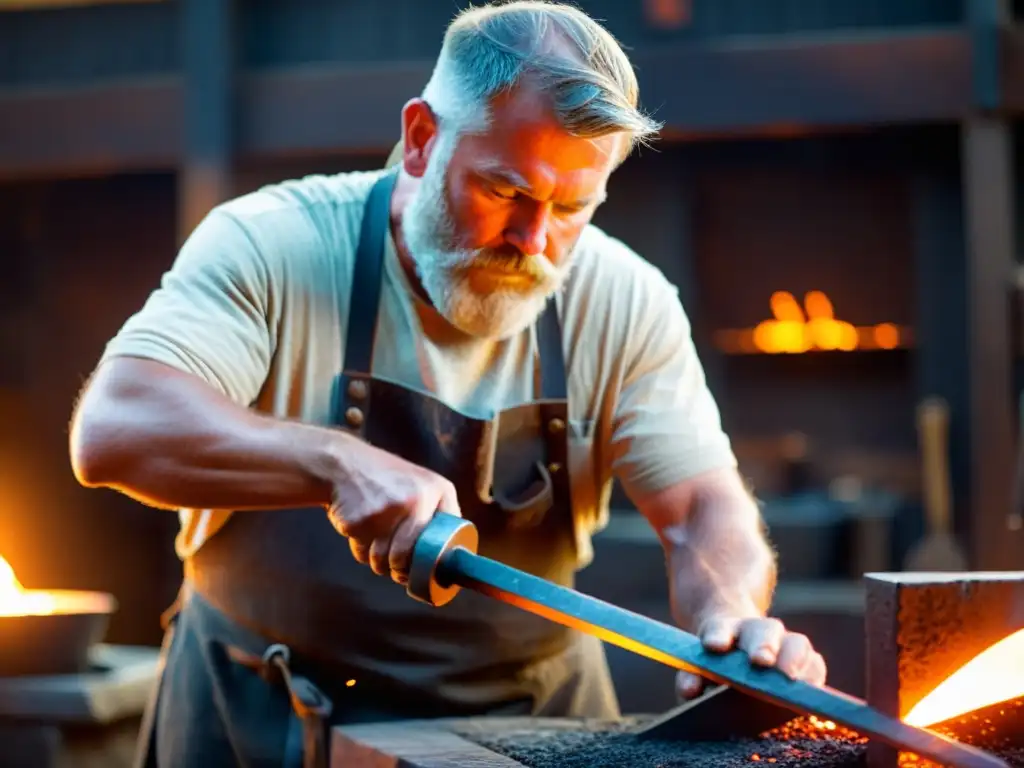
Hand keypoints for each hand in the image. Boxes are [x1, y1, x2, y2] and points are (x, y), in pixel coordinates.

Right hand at [324, 438, 460, 584]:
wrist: (343, 464)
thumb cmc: (387, 480)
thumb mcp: (421, 483)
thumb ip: (438, 511)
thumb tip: (450, 553)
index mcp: (439, 490)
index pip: (446, 539)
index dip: (435, 561)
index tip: (426, 569)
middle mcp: (418, 499)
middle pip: (411, 556)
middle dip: (401, 569)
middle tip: (397, 571)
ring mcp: (389, 510)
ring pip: (384, 559)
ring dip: (379, 564)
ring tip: (377, 552)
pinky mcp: (361, 520)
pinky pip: (363, 553)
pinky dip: (360, 550)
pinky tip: (359, 533)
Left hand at [675, 615, 827, 699]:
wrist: (738, 645)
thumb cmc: (716, 665)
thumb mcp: (696, 668)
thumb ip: (690, 678)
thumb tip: (690, 691)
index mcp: (723, 631)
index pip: (719, 629)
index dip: (718, 635)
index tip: (715, 645)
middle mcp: (756, 631)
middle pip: (763, 631)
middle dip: (763, 645)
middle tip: (761, 660)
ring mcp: (784, 642)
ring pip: (795, 643)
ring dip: (793, 660)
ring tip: (789, 677)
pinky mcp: (806, 660)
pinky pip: (815, 663)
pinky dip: (813, 675)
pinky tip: (810, 688)